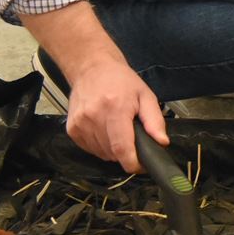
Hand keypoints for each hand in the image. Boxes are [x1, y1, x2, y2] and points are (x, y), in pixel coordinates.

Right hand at [64, 55, 168, 174]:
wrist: (92, 68)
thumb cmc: (120, 81)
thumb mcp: (145, 96)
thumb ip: (155, 121)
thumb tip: (161, 142)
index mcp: (114, 109)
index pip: (122, 149)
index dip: (133, 163)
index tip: (140, 166)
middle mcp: (94, 117)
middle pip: (113, 154)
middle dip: (126, 152)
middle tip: (131, 135)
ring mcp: (80, 124)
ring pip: (102, 154)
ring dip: (112, 149)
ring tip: (116, 128)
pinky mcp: (72, 129)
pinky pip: (90, 149)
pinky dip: (100, 145)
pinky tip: (104, 128)